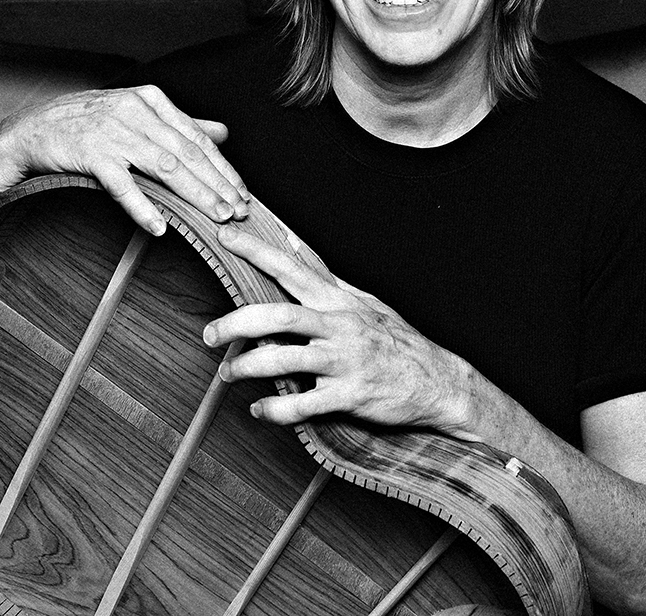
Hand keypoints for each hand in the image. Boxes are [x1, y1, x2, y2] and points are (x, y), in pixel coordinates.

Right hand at [0, 83, 247, 234]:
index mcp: (150, 100)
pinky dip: (142, 207)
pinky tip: (160, 227)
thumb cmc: (87, 123)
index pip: (197, 138)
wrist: (31, 130)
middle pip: (187, 153)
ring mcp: (113, 132)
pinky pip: (122, 184)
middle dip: (218, 185)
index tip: (244, 193)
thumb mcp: (135, 113)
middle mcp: (135, 112)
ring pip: (164, 167)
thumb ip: (179, 123)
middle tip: (240, 211)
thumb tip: (222, 132)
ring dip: (194, 195)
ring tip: (215, 217)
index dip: (223, 168)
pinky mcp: (91, 154)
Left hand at [202, 225, 470, 431]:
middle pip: (278, 315)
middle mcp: (338, 325)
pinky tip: (260, 411)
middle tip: (209, 332)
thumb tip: (293, 243)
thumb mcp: (364, 300)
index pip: (291, 267)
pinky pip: (304, 404)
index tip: (226, 236)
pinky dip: (276, 409)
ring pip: (284, 359)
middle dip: (237, 322)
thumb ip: (326, 277)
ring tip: (228, 373)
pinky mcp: (350, 395)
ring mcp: (344, 360)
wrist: (436, 380)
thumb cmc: (395, 339)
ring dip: (248, 367)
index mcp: (338, 300)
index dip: (257, 251)